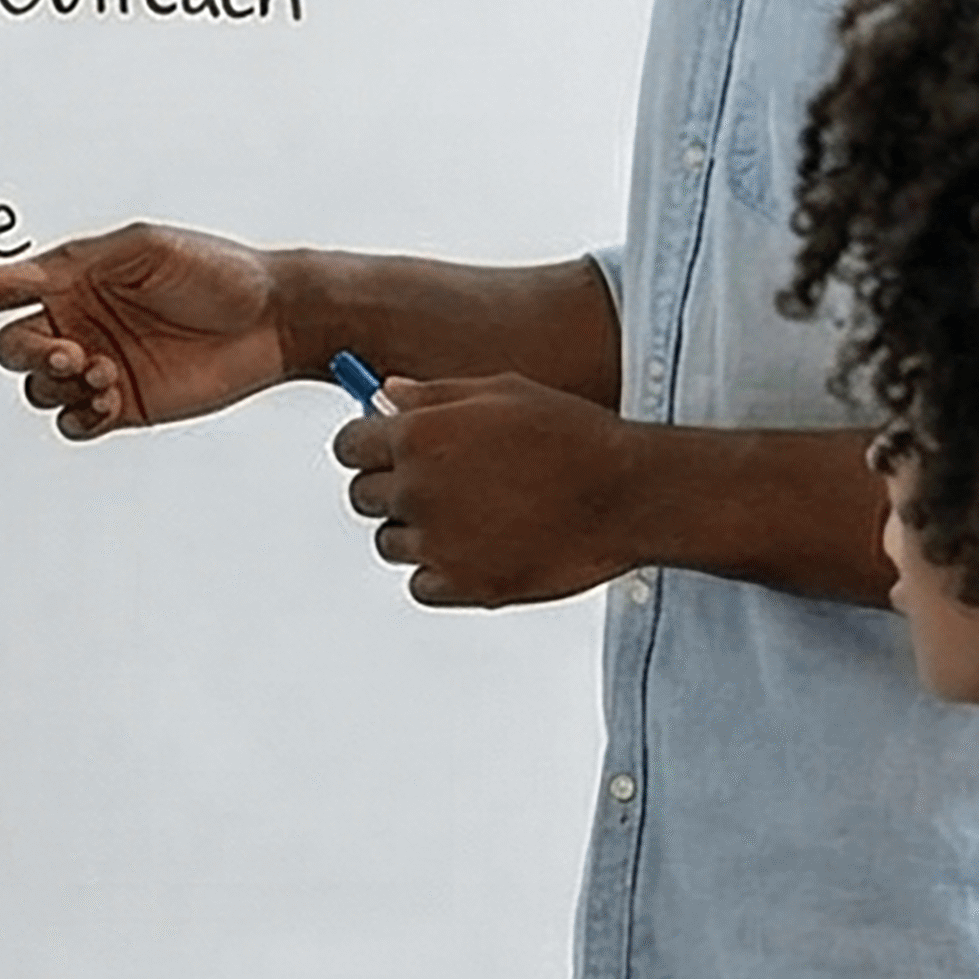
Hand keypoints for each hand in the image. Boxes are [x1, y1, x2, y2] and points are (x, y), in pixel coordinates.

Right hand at [0, 223, 294, 438]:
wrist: (273, 320)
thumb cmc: (214, 271)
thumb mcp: (145, 246)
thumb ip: (84, 262)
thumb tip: (34, 279)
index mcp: (72, 280)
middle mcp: (77, 323)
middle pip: (11, 350)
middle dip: (29, 355)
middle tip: (74, 354)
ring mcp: (97, 365)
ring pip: (38, 390)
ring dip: (59, 386)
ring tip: (105, 375)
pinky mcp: (123, 404)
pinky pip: (74, 422)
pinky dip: (79, 417)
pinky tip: (108, 403)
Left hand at [334, 373, 642, 605]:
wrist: (629, 495)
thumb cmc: (572, 434)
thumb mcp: (501, 392)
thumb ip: (435, 394)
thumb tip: (387, 393)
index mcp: (418, 437)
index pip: (349, 446)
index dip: (366, 445)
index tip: (382, 450)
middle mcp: (418, 491)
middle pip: (364, 496)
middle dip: (390, 486)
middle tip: (434, 483)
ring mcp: (439, 543)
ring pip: (390, 543)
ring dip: (415, 531)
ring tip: (468, 515)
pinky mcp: (466, 586)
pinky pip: (421, 584)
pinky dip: (439, 572)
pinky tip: (476, 548)